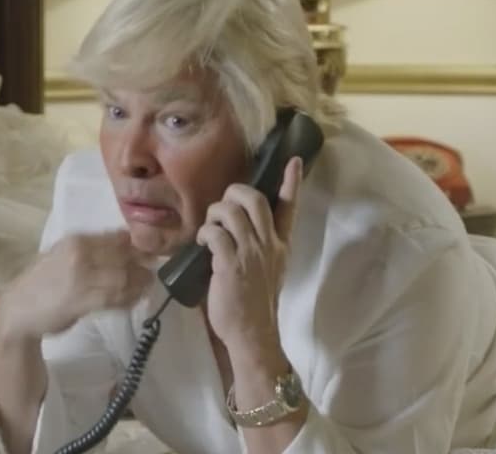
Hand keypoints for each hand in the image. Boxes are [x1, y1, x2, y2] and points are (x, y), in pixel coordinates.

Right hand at [0, 230, 152, 342]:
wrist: (19, 310)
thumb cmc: (44, 281)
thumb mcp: (64, 254)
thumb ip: (92, 248)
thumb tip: (126, 242)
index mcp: (76, 240)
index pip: (117, 237)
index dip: (139, 243)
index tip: (151, 250)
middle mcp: (80, 255)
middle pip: (124, 256)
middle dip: (143, 263)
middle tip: (153, 270)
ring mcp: (83, 278)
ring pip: (124, 277)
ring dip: (140, 283)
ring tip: (146, 286)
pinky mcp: (84, 301)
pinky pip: (116, 298)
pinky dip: (129, 299)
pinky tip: (135, 300)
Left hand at [197, 156, 302, 355]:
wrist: (253, 334)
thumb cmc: (256, 304)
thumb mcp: (269, 271)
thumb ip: (259, 248)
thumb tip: (236, 230)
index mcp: (280, 246)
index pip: (289, 208)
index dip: (291, 182)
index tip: (293, 160)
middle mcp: (268, 245)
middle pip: (256, 200)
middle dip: (236, 192)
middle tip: (223, 204)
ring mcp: (250, 253)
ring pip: (232, 212)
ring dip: (215, 213)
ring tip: (209, 228)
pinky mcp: (230, 264)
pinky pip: (215, 233)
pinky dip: (205, 232)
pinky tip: (202, 243)